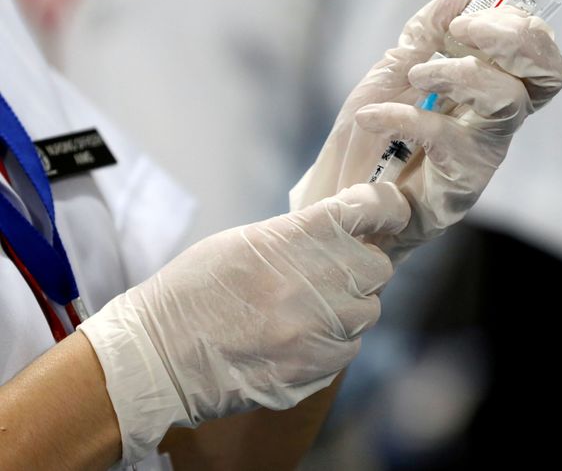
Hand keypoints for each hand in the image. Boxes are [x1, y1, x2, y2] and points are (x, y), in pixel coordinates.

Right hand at [78, 182, 409, 464]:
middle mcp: (321, 280)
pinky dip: (333, 342)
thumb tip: (345, 233)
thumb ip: (302, 235)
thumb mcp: (246, 241)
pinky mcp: (319, 367)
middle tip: (331, 272)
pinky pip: (349, 348)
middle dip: (361, 267)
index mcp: (299, 236)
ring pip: (368, 310)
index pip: (373, 208)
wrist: (159, 356)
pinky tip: (298, 340)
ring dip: (348, 307)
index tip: (389, 211)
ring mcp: (323, 328)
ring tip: (307, 310)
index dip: (387, 207)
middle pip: (379, 267)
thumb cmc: (194, 290)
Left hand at [290, 0, 561, 262]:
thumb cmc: (377, 134)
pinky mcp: (464, 181)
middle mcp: (499, 116)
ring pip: (508, 100)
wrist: (348, 195)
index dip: (515, 24)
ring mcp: (486, 149)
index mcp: (491, 85)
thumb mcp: (397, 68)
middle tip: (465, 31)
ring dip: (462, 72)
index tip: (464, 18)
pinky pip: (446, 137)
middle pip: (549, 73)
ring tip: (417, 72)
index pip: (537, 48)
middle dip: (516, 40)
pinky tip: (373, 117)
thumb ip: (432, 27)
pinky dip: (404, 117)